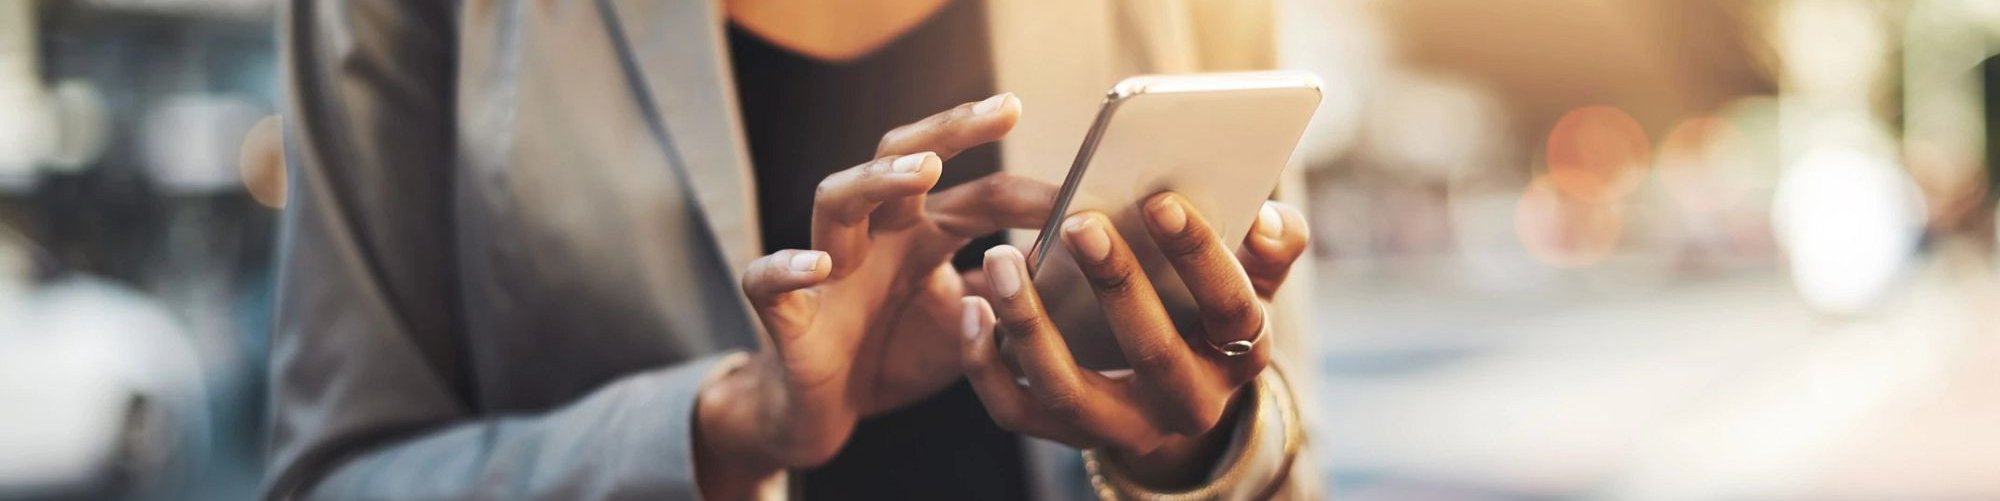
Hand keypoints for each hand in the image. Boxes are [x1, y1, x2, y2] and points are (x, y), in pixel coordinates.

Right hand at [695, 94, 1056, 497]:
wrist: (824, 412)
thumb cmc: (894, 355)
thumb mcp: (969, 328)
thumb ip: (1009, 297)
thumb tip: (1072, 271)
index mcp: (920, 234)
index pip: (978, 195)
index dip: (1029, 193)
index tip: (1085, 192)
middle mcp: (874, 236)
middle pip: (901, 158)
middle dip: (950, 130)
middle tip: (1004, 109)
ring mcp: (826, 269)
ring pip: (836, 199)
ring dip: (879, 179)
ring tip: (926, 170)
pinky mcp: (786, 315)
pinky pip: (769, 281)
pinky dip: (788, 267)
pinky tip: (819, 265)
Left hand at [961, 194, 1309, 488]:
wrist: (1173, 389)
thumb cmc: (1206, 307)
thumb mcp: (1252, 280)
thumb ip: (1272, 246)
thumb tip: (1270, 219)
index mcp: (1239, 355)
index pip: (1230, 308)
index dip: (1200, 256)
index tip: (1161, 201)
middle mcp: (1187, 405)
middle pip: (1152, 351)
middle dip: (1116, 284)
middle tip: (1079, 221)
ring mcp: (1123, 427)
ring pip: (1069, 390)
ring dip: (1030, 323)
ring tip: (1001, 258)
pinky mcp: (1066, 435)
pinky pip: (1016, 410)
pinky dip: (985, 364)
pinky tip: (970, 306)